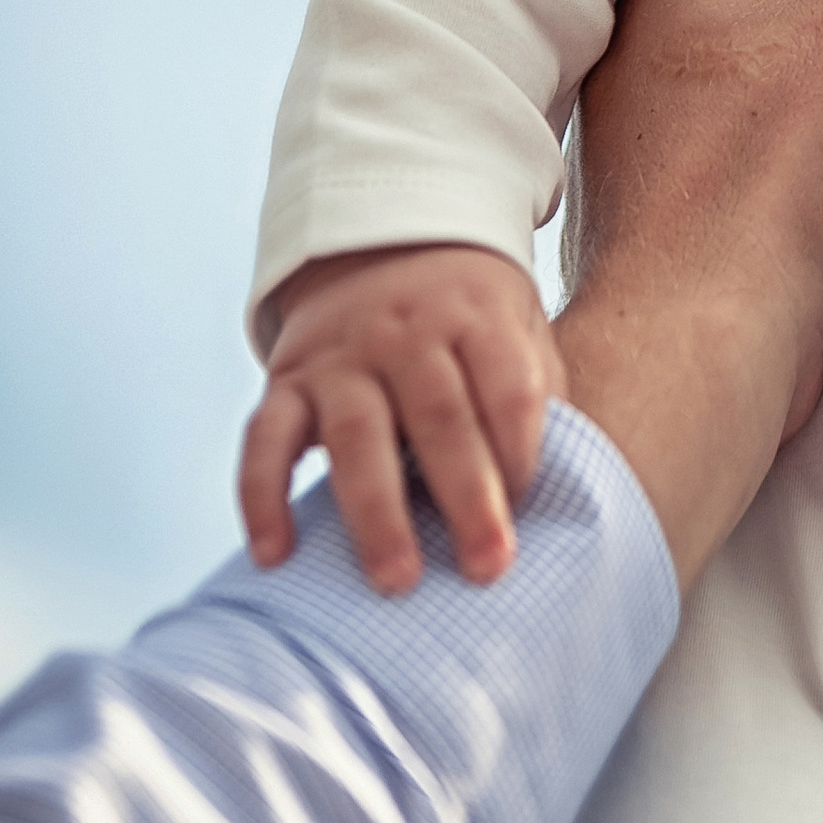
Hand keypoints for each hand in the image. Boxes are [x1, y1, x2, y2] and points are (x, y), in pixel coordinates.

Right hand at [241, 242, 563, 594]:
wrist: (378, 241)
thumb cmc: (467, 312)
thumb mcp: (516, 321)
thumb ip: (535, 390)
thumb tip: (560, 486)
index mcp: (476, 314)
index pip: (508, 388)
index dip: (524, 453)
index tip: (533, 513)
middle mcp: (406, 330)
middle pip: (439, 415)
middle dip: (466, 496)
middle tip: (488, 569)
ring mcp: (341, 355)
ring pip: (355, 434)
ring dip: (376, 513)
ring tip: (398, 581)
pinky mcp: (285, 380)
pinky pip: (264, 439)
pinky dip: (262, 497)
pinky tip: (274, 556)